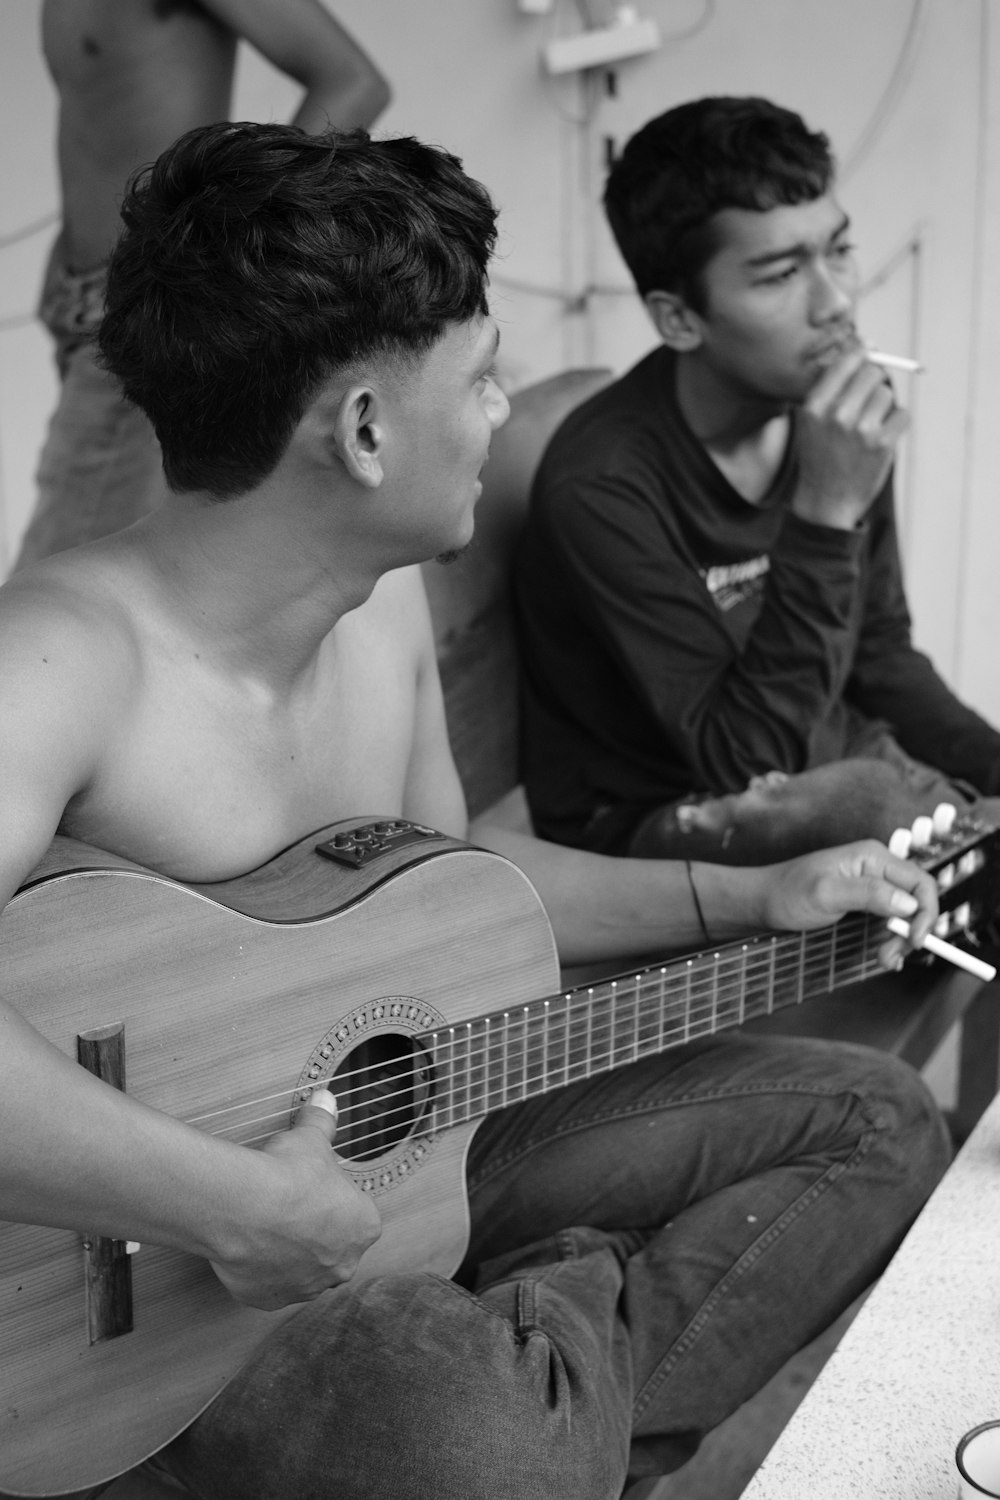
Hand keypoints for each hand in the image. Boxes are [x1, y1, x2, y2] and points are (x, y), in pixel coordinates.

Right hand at [209, 1093, 381, 1309]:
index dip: (334, 1200)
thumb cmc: (288, 1174)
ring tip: (265, 1227)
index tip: (313, 1188)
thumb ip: (323, 1121)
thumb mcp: (311, 1138)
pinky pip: (268, 1286)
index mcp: (363, 1227)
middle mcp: (342, 1265)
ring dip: (289, 1255)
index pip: (357, 1215)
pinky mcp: (269, 1299)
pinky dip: (259, 1272)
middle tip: (289, 1208)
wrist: (246, 1209)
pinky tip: (248, 1247)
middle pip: (333, 1248)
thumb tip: (326, 1098)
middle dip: (315, 1232)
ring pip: (302, 1271)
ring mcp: (306, 1287)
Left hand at [760, 839, 937, 970]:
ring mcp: (872, 885)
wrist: (762, 902)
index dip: (926, 913)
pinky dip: (891, 939)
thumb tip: (908, 903)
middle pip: (917, 900)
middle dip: (911, 931)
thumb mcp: (826, 894)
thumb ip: (868, 894)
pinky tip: (883, 953)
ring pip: (906, 914)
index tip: (913, 940)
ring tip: (883, 959)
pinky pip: (891, 920)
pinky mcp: (865, 902)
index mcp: (872, 856)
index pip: (920, 882)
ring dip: (900, 940)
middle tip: (891, 956)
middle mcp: (877, 868)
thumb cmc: (786, 893)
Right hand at [793, 346, 908, 529]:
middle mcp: (837, 415)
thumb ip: (832, 388)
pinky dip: (896, 424)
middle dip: (875, 381)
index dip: (863, 354)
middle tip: (870, 396)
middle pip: (872, 373)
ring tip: (870, 427)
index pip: (847, 362)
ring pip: (887, 394)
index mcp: (815, 406)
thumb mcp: (812, 421)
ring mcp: (861, 429)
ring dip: (884, 407)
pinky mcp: (882, 444)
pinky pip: (902, 414)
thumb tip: (866, 349)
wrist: (825, 502)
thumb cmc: (821, 456)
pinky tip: (881, 439)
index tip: (870, 352)